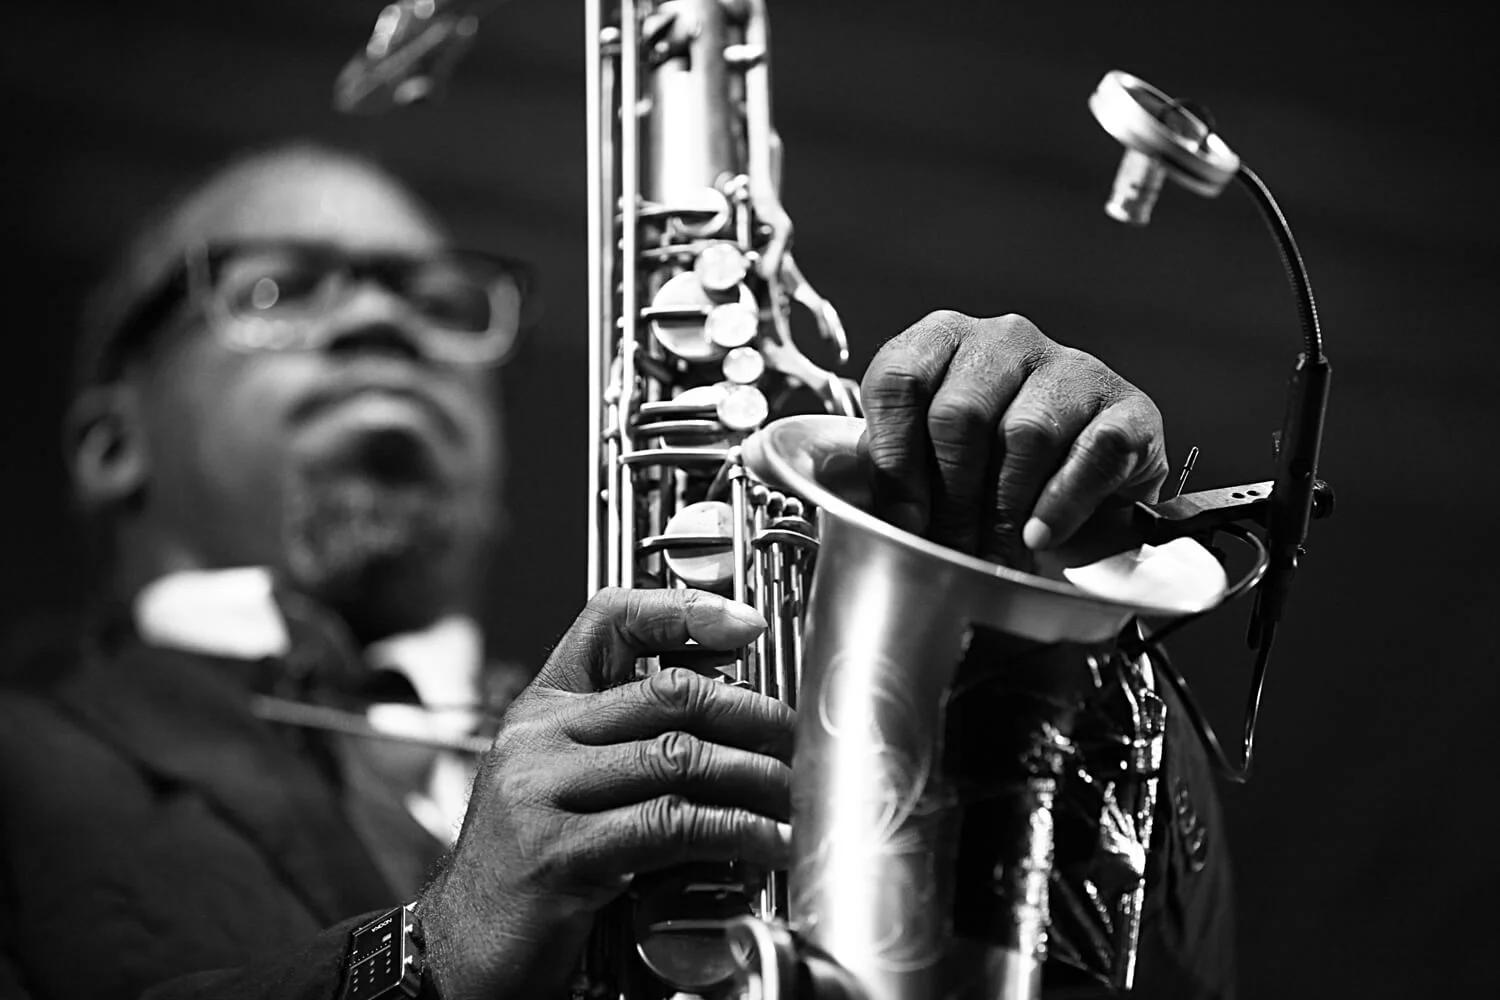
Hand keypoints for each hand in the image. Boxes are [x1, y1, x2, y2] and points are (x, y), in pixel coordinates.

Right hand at [418, 588, 790, 999]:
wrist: (456, 953)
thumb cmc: (523, 872)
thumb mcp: (562, 786)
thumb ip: (622, 744)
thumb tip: (724, 718)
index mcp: (540, 710)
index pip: (609, 619)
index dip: (684, 611)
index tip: (748, 625)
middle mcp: (537, 739)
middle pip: (668, 692)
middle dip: (751, 712)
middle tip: (796, 737)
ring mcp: (544, 793)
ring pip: (680, 757)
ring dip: (756, 776)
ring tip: (794, 795)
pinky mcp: (561, 853)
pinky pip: (671, 825)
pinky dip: (736, 832)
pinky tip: (767, 843)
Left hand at [861, 311, 1168, 564]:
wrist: (1082, 506)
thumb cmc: (990, 479)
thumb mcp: (925, 466)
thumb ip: (878, 465)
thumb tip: (811, 466)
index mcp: (942, 340)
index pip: (899, 380)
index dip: (895, 458)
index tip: (903, 518)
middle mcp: (1005, 340)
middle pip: (959, 413)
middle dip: (951, 495)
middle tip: (951, 545)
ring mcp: (1071, 368)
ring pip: (1025, 434)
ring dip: (1004, 508)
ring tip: (995, 548)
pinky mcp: (1127, 409)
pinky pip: (1090, 454)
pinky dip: (1061, 504)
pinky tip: (1040, 534)